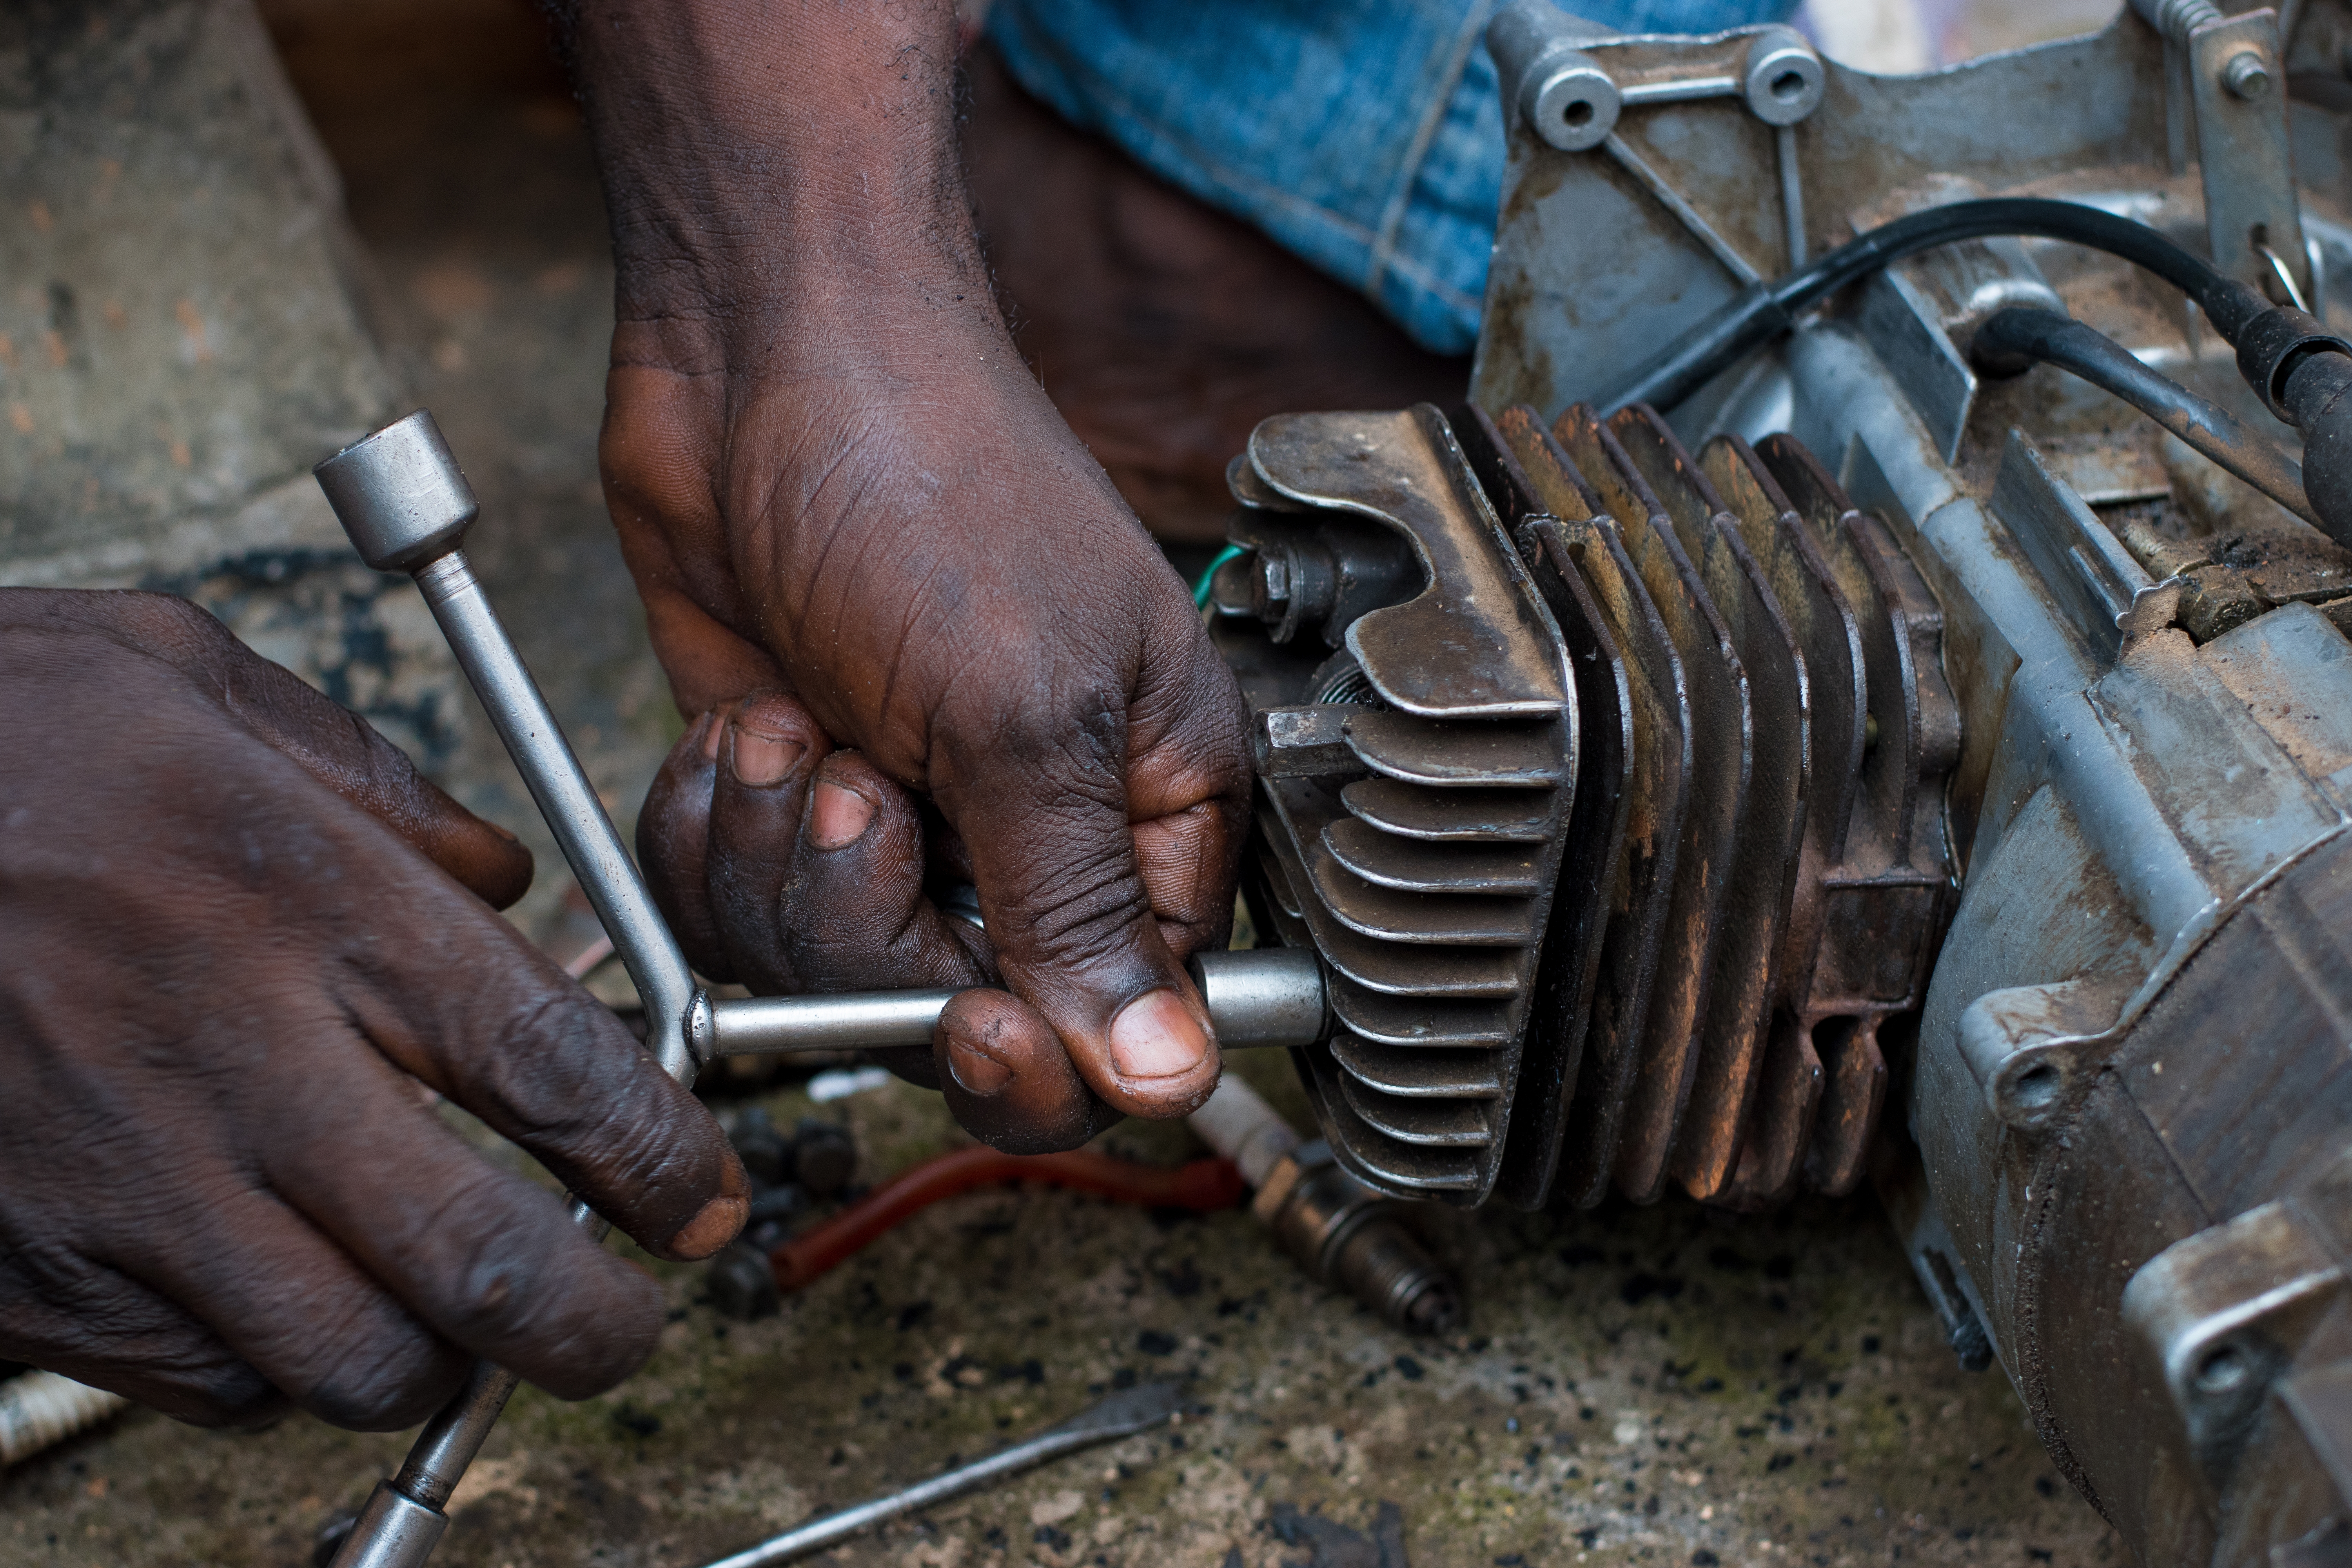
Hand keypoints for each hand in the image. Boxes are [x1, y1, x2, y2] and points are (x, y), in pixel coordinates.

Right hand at [0, 591, 745, 1428]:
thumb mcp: (179, 680)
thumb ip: (369, 779)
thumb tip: (498, 874)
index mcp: (300, 900)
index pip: (556, 1072)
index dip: (663, 1160)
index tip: (704, 1197)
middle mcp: (226, 1058)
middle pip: (478, 1266)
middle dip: (592, 1327)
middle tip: (629, 1325)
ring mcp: (116, 1182)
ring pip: (344, 1362)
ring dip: (431, 1360)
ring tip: (456, 1317)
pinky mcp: (23, 1268)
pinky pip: (200, 1380)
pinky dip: (274, 1368)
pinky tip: (286, 1298)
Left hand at [565, 1, 1254, 1149]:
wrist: (763, 353)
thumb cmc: (929, 480)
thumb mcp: (1020, 710)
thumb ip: (1080, 908)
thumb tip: (1171, 1076)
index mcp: (1149, 805)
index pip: (1126, 1025)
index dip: (1039, 1055)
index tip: (967, 1010)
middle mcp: (1032, 830)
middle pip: (958, 1021)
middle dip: (873, 926)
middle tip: (862, 793)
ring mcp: (905, 820)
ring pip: (825, 979)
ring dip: (779, 866)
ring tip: (794, 731)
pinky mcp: (790, 801)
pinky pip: (732, 919)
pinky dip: (712, 838)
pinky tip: (739, 733)